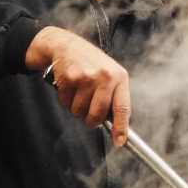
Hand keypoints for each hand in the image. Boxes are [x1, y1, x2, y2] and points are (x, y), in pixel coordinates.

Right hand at [25, 26, 130, 146]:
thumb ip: (114, 96)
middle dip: (90, 120)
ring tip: (78, 92)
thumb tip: (116, 125)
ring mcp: (86, 77)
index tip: (119, 142)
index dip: (121, 128)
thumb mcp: (109, 73)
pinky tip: (68, 86)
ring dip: (76, 108)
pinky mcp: (69, 78)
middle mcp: (105, 77)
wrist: (67, 45)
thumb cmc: (91, 63)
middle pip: (97, 115)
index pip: (122, 108)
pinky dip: (65, 99)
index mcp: (119, 77)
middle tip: (88, 114)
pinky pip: (65, 103)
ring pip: (79, 111)